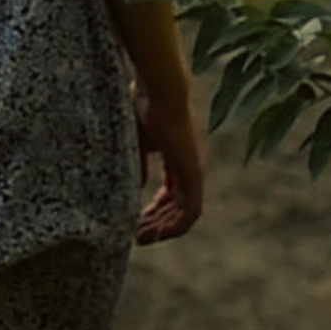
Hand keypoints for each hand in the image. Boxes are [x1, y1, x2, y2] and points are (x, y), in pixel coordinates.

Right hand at [133, 85, 204, 244]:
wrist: (160, 91)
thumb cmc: (145, 105)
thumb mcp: (137, 138)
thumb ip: (139, 161)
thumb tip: (137, 185)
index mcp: (177, 154)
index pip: (171, 190)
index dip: (155, 207)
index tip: (136, 219)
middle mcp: (190, 166)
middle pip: (177, 204)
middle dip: (157, 222)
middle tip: (137, 235)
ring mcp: (194, 171)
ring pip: (185, 213)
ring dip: (164, 228)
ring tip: (141, 238)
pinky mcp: (194, 175)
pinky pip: (191, 212)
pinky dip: (175, 226)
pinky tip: (156, 233)